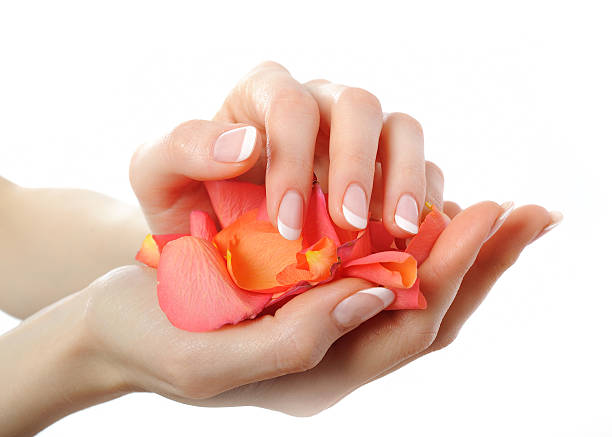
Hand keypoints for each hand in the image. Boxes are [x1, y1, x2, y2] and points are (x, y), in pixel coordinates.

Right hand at [83, 200, 555, 415]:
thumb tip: (380, 292)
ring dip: (461, 251)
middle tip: (531, 212)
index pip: (408, 330)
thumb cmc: (146, 337)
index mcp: (316, 377)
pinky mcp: (310, 292)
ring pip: (412, 291)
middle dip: (482, 262)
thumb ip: (296, 339)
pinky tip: (437, 212)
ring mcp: (325, 321)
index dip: (453, 272)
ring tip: (504, 210)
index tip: (488, 213)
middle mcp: (334, 352)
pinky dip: (416, 242)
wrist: (110, 325)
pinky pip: (380, 269)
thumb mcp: (210, 355)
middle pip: (429, 313)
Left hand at [130, 61, 437, 237]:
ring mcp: (359, 135)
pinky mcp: (387, 167)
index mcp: (264, 95)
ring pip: (402, 129)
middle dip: (357, 166)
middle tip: (349, 225)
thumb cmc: (185, 200)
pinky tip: (409, 238)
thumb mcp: (157, 174)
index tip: (286, 225)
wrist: (213, 233)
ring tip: (396, 230)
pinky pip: (422, 168)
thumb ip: (183, 147)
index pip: (290, 107)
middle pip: (359, 106)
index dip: (294, 160)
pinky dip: (423, 199)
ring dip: (404, 178)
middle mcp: (319, 104)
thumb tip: (246, 143)